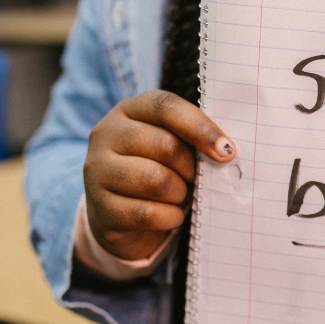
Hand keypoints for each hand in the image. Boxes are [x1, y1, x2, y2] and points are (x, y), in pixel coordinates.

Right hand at [83, 90, 235, 260]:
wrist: (118, 214)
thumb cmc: (156, 169)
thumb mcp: (170, 145)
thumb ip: (191, 138)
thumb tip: (225, 150)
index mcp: (129, 110)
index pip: (165, 106)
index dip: (200, 127)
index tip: (227, 150)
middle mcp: (106, 135)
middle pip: (165, 145)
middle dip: (191, 168)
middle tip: (195, 179)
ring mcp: (97, 171)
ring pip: (156, 180)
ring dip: (180, 193)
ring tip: (180, 196)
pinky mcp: (100, 207)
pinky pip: (146, 213)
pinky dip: (170, 217)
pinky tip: (171, 215)